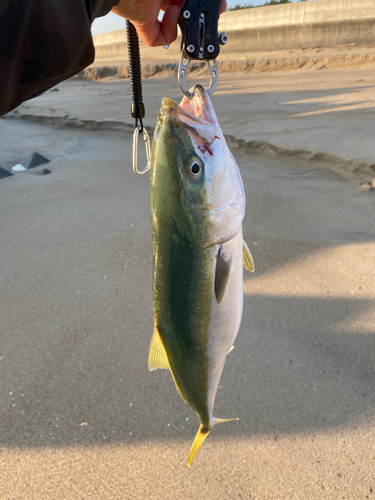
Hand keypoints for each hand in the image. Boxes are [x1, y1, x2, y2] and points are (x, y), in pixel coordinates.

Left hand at [112, 0, 226, 46]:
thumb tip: (216, 2)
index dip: (201, 3)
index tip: (217, 6)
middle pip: (183, 11)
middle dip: (197, 15)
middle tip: (212, 14)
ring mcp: (150, 12)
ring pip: (173, 25)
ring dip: (182, 20)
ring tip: (179, 10)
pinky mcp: (144, 26)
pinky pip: (161, 39)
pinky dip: (169, 31)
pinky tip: (169, 16)